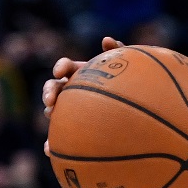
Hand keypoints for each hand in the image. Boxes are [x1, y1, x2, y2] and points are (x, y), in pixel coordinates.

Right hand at [43, 37, 122, 155]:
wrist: (139, 107)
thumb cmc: (132, 83)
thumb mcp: (128, 65)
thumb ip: (119, 52)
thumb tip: (106, 39)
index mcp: (82, 73)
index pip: (66, 67)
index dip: (60, 67)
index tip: (61, 72)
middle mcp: (74, 90)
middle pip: (54, 87)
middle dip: (49, 91)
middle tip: (51, 100)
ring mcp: (71, 109)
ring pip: (52, 110)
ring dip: (50, 112)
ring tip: (53, 117)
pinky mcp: (73, 128)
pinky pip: (60, 136)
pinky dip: (51, 142)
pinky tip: (49, 149)